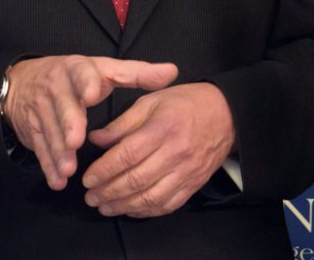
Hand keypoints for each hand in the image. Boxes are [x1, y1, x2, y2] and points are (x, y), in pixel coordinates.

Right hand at [3, 55, 177, 189]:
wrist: (24, 82)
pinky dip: (48, 165)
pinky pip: (39, 148)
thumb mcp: (103, 70)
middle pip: (62, 105)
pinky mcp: (31, 129)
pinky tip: (58, 180)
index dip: (85, 82)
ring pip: (50, 131)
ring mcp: (40, 109)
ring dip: (59, 150)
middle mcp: (56, 87)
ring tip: (69, 168)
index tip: (92, 92)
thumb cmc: (76, 78)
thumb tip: (173, 71)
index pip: (81, 74)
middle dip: (68, 122)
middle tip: (76, 140)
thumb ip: (136, 73)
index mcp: (76, 70)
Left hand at [82, 82, 234, 217]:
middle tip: (90, 197)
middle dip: (108, 191)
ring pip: (150, 198)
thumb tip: (96, 140)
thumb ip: (123, 123)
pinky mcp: (194, 185)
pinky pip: (167, 205)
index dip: (105, 169)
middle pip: (136, 180)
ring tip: (104, 207)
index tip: (88, 178)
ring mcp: (186, 172)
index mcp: (163, 127)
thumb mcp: (151, 101)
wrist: (226, 114)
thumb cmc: (185, 102)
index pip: (128, 154)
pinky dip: (145, 211)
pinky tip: (129, 209)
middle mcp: (175, 153)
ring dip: (123, 206)